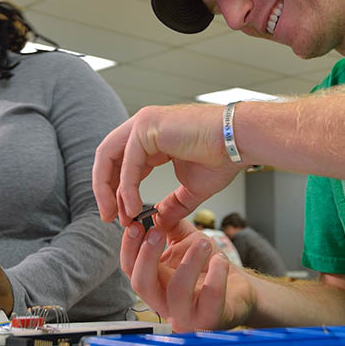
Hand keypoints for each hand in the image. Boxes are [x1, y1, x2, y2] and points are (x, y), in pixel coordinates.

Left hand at [93, 104, 240, 226]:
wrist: (240, 142)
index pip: (120, 162)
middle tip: (108, 218)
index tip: (120, 216)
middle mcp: (142, 125)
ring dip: (108, 190)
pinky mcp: (146, 127)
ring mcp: (143, 123)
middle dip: (104, 189)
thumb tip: (160, 222)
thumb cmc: (222, 157)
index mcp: (150, 136)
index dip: (116, 190)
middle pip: (107, 158)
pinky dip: (127, 188)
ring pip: (109, 157)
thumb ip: (173, 205)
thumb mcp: (191, 188)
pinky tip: (132, 208)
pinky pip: (128, 163)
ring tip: (117, 217)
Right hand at [122, 219, 256, 331]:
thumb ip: (168, 225)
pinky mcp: (209, 320)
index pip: (130, 268)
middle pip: (141, 284)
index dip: (129, 246)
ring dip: (189, 261)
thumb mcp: (185, 241)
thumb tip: (154, 209)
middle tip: (156, 231)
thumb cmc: (209, 268)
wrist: (239, 290)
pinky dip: (216, 275)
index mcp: (154, 282)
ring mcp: (186, 316)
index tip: (136, 224)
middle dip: (146, 255)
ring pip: (177, 291)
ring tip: (203, 242)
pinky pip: (210, 298)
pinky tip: (220, 261)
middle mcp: (164, 303)